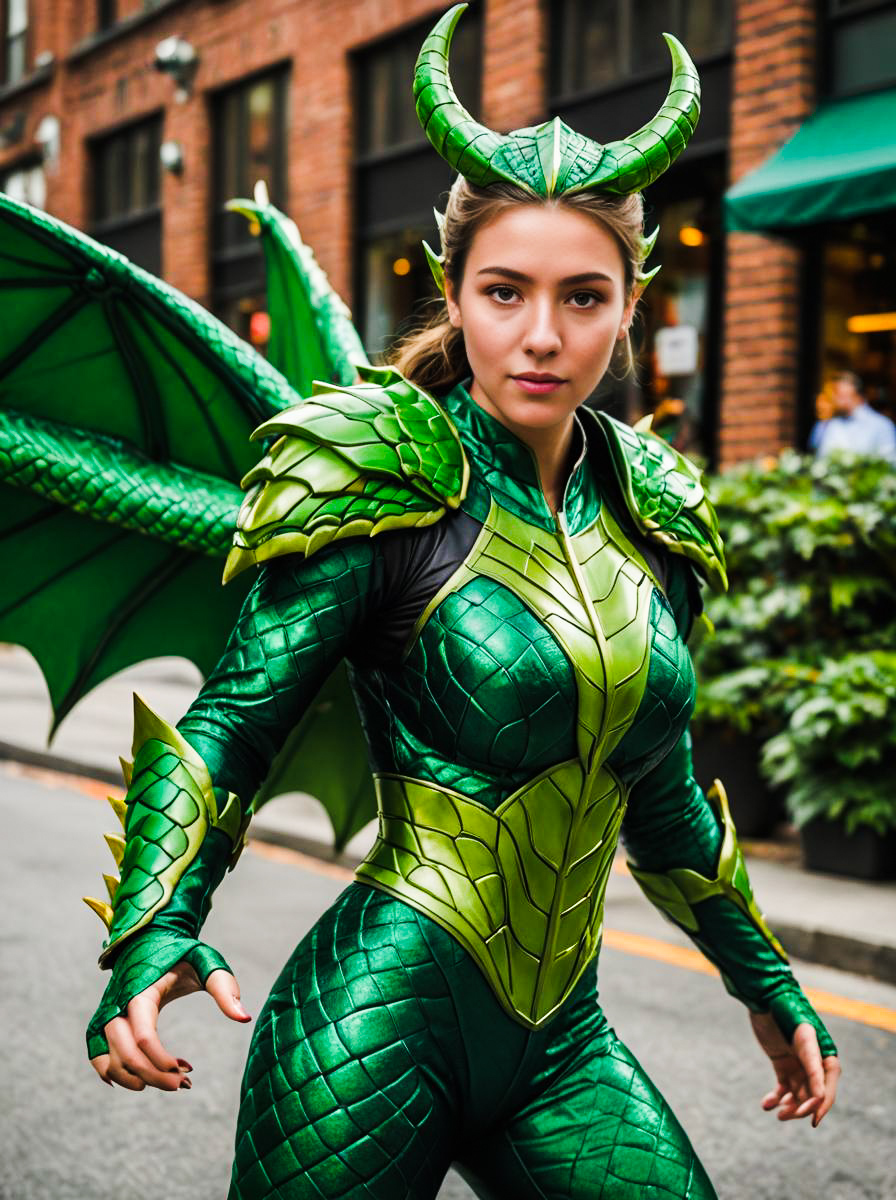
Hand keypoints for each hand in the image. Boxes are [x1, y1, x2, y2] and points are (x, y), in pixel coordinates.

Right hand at [90, 961, 250, 1090]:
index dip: (160, 1059)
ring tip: (167, 1082)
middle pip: (124, 1053)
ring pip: (107, 1058)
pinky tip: (137, 1082)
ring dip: (133, 1079)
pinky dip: (110, 1072)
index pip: (143, 1035)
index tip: (187, 1070)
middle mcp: (117, 1004)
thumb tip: (243, 1018)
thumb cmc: (181, 950)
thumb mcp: (206, 961)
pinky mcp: (105, 1019)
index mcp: (141, 990)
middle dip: (152, 1075)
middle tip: (183, 1084)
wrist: (151, 937)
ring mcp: (107, 1012)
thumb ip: (224, 987)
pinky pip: (97, 1053)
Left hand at [750, 1011, 839, 1126]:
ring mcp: (797, 1064)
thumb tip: (819, 1096)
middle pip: (811, 1095)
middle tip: (784, 1116)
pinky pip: (782, 1087)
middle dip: (800, 1108)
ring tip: (775, 1112)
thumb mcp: (801, 1038)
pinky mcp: (782, 1063)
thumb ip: (811, 1064)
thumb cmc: (786, 1011)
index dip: (820, 1106)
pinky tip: (766, 1104)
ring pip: (797, 1094)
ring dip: (788, 1106)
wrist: (764, 996)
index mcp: (824, 1056)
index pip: (826, 1089)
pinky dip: (776, 1098)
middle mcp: (813, 1063)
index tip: (810, 1120)